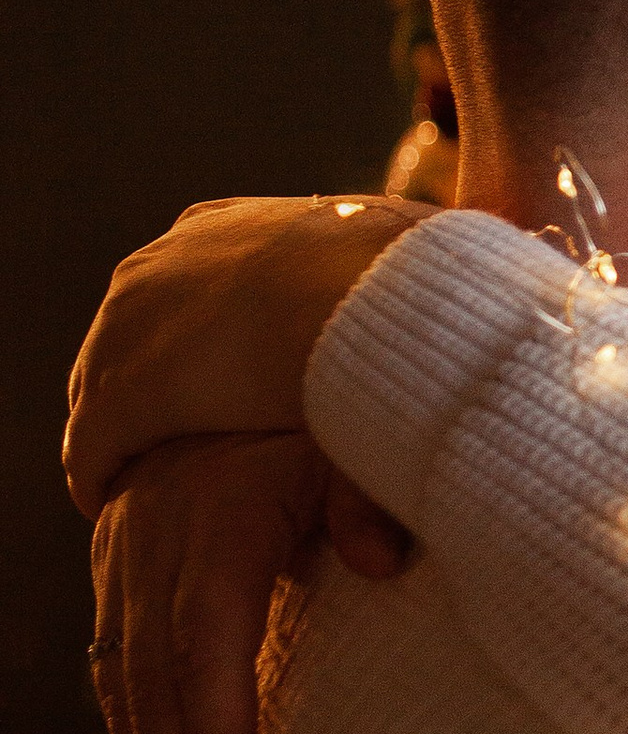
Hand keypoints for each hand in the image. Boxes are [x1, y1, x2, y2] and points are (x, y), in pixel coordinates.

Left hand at [64, 193, 424, 518]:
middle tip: (176, 441)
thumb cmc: (408, 282)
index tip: (213, 386)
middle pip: (129, 341)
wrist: (382, 299)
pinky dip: (100, 476)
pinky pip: (92, 449)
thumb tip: (430, 279)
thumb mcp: (388, 266)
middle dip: (151, 389)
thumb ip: (379, 286)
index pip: (179, 294)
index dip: (191, 347)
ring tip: (144, 481)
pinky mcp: (123, 395)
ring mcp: (130, 328)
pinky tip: (110, 504)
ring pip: (102, 394)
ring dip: (126, 435)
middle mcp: (158, 267)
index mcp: (218, 229)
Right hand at [88, 431, 409, 733]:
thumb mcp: (351, 438)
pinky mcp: (118, 579)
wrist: (240, 364)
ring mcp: (125, 562)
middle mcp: (153, 543)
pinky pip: (115, 676)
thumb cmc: (321, 419)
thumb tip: (385, 562)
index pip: (204, 646)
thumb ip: (371, 494)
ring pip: (122, 692)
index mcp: (215, 517)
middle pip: (151, 688)